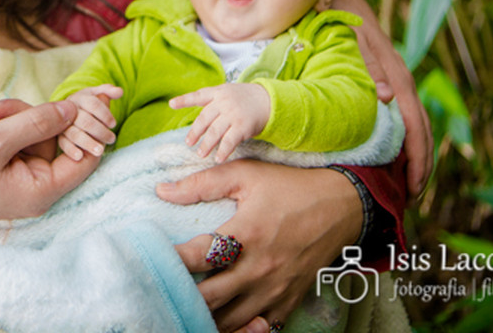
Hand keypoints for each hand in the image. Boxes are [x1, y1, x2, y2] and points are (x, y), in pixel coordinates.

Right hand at [0, 100, 98, 220]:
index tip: (84, 96)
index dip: (87, 125)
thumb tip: (75, 109)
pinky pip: (15, 140)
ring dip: (8, 119)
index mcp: (42, 190)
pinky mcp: (4, 171)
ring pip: (33, 134)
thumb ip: (38, 122)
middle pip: (55, 139)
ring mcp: (19, 180)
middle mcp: (36, 188)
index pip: (87, 157)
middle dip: (29, 116)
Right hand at [57, 84, 122, 159]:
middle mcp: (70, 110)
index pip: (93, 103)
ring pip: (74, 133)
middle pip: (85, 121)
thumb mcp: (96, 95)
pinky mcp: (58, 136)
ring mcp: (63, 124)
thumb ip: (108, 92)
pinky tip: (80, 156)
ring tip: (100, 151)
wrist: (68, 111)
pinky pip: (63, 143)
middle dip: (100, 131)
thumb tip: (119, 92)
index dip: (105, 114)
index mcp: (80, 98)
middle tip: (112, 139)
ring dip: (88, 142)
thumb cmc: (87, 104)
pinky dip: (71, 150)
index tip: (113, 124)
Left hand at [158, 160, 360, 331]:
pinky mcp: (287, 301)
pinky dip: (236, 325)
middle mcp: (259, 269)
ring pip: (229, 320)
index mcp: (246, 235)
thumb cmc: (289, 188)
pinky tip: (220, 315)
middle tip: (163, 285)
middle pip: (209, 298)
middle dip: (182, 293)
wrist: (341, 208)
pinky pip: (257, 327)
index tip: (151, 257)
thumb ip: (201, 184)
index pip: (198, 258)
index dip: (171, 261)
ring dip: (205, 313)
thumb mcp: (245, 175)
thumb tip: (162, 191)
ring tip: (184, 302)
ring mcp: (274, 290)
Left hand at [170, 83, 269, 161]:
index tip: (171, 104)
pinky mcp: (243, 126)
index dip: (184, 100)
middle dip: (195, 132)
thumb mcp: (227, 93)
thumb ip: (212, 102)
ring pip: (215, 132)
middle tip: (188, 143)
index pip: (198, 96)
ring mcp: (233, 114)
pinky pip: (230, 141)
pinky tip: (218, 158)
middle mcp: (224, 102)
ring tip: (200, 154)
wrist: (268, 100)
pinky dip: (223, 151)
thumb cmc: (243, 99)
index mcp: (218, 92)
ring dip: (206, 144)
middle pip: (204, 119)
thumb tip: (197, 120)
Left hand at [333, 0, 434, 193]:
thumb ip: (368, 62)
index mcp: (392, 70)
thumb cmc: (335, 5)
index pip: (413, 120)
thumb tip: (386, 98)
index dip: (417, 153)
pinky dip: (399, 132)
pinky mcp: (378, 71)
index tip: (415, 183)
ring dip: (412, 150)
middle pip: (417, 125)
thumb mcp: (350, 33)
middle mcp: (395, 75)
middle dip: (419, 160)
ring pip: (409, 118)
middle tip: (413, 194)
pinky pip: (396, 109)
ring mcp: (388, 73)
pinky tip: (391, 149)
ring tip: (406, 181)